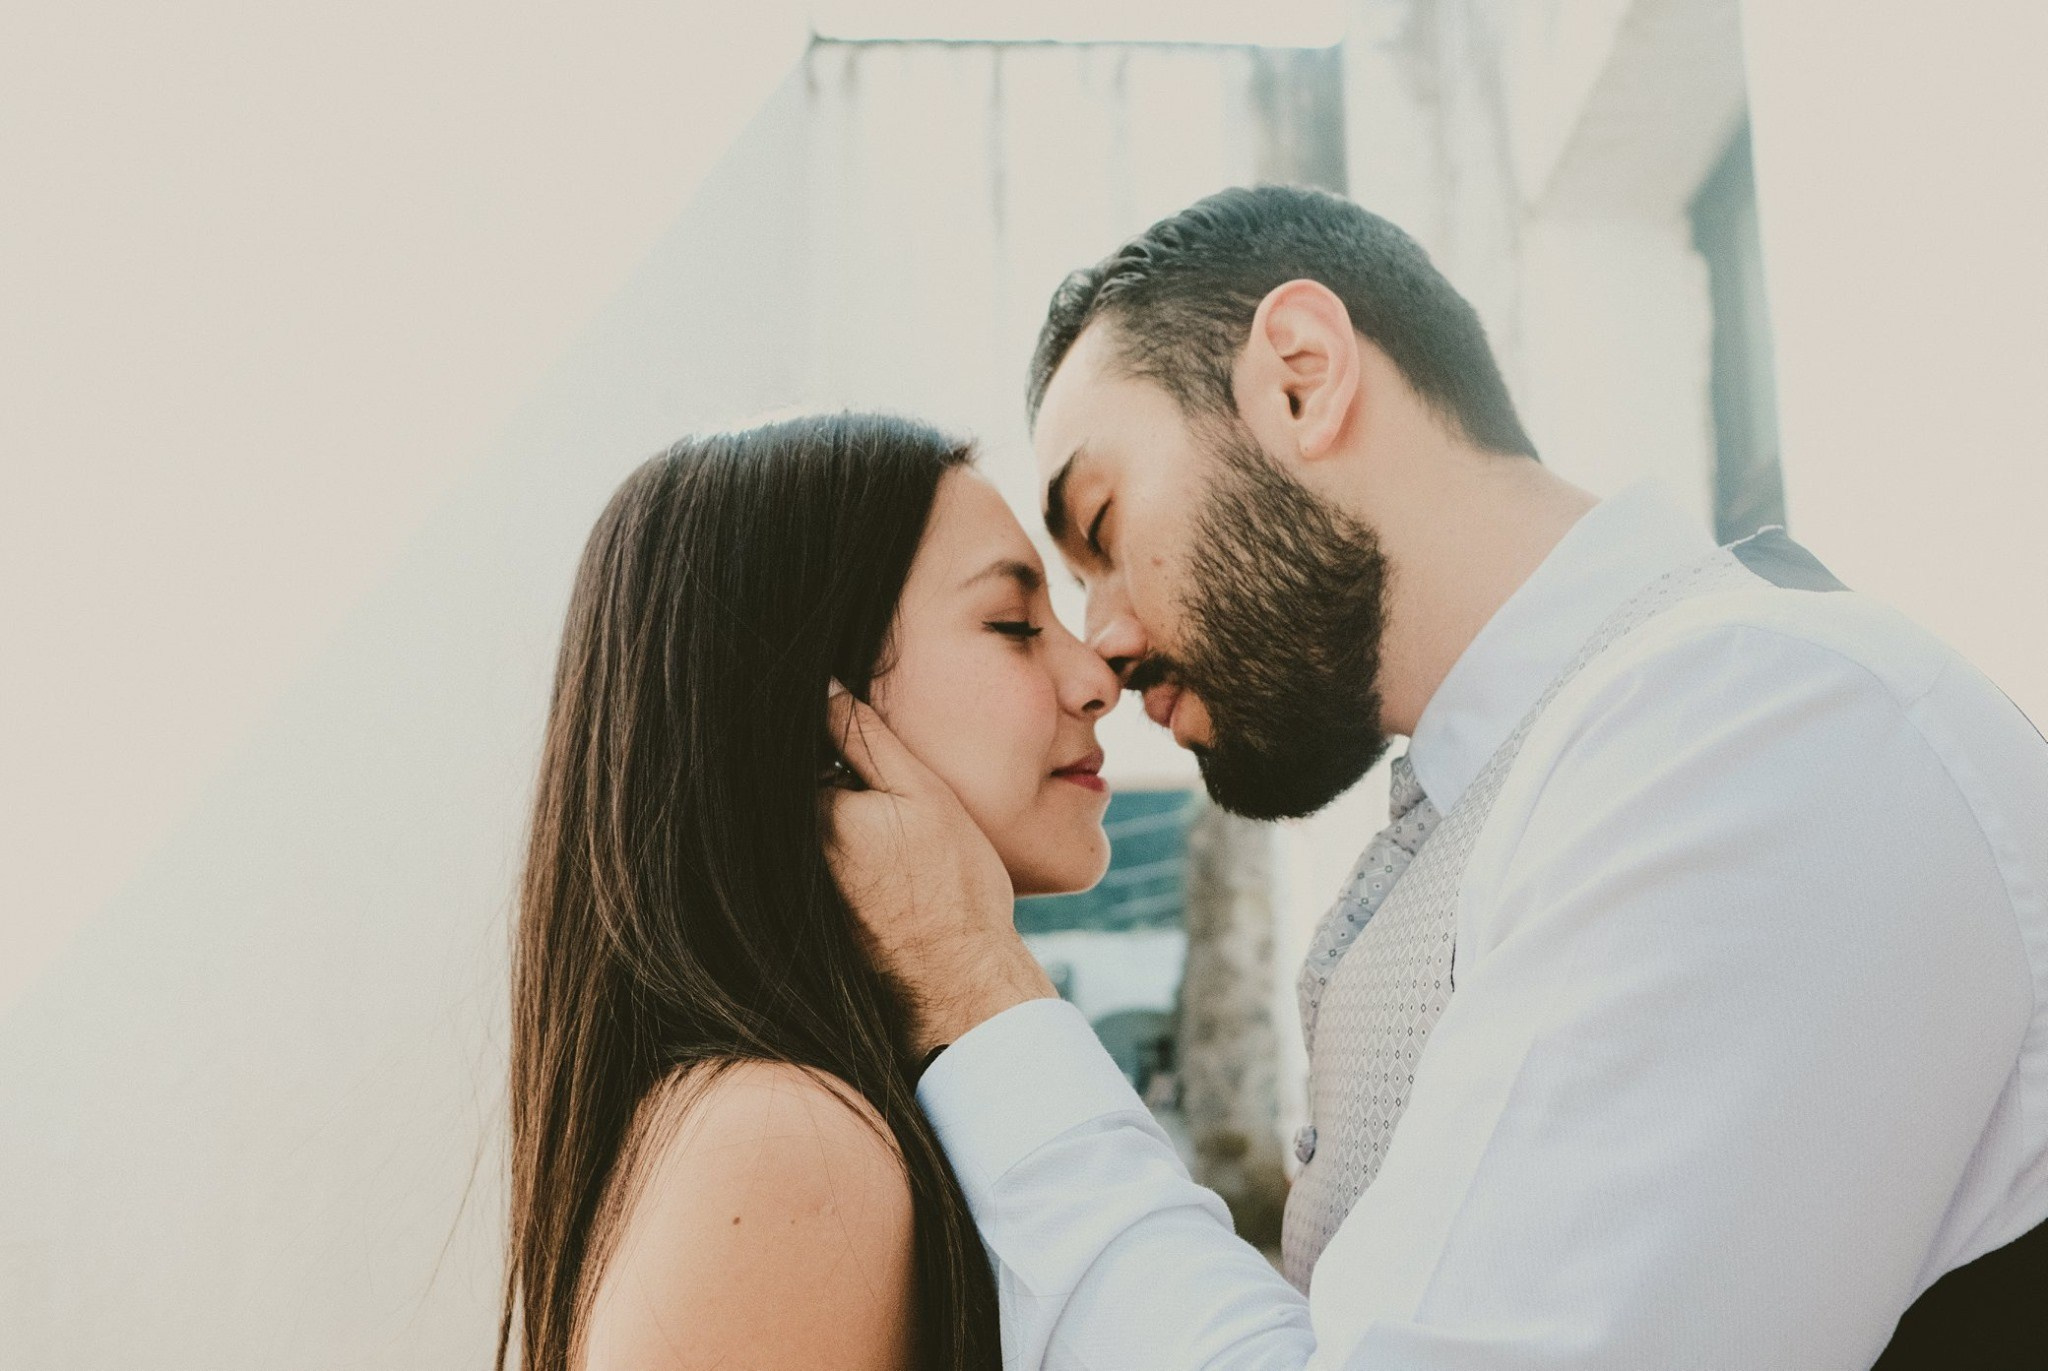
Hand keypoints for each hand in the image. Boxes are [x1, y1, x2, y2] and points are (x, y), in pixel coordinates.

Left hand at [824, 684, 1056, 1055]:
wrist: (959, 982)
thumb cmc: (952, 885)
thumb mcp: (919, 792)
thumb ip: (863, 735)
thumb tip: (820, 684)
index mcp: (811, 813)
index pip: (797, 746)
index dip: (826, 729)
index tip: (853, 734)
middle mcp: (793, 854)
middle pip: (802, 785)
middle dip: (830, 768)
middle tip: (889, 792)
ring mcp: (801, 888)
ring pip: (813, 824)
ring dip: (841, 809)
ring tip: (892, 832)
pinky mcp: (815, 914)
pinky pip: (822, 860)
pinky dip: (847, 848)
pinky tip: (888, 863)